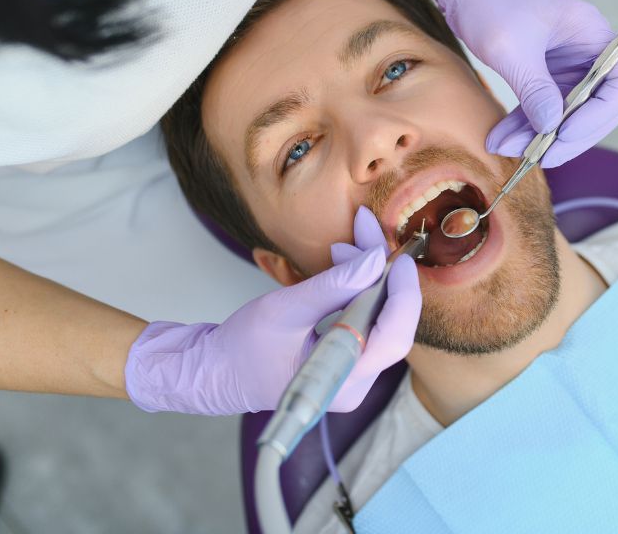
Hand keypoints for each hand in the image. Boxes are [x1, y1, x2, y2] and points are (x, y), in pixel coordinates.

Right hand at [125, 207, 420, 414]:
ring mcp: (352, 376)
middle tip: (365, 232)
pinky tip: (347, 265)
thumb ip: (333, 286)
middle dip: (381, 275)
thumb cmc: (241, 346)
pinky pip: (367, 321)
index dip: (403, 295)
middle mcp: (354, 385)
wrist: (214, 371)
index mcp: (342, 381)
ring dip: (369, 278)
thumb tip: (374, 260)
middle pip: (391, 325)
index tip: (397, 257)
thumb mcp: (285, 309)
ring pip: (380, 320)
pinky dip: (360, 290)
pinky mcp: (346, 362)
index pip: (393, 338)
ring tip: (343, 246)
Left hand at [407, 0, 617, 167]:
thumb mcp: (510, 48)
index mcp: (592, 33)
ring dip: (541, 136)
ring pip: (570, 113)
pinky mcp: (547, 74)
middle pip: (602, 105)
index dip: (603, 112)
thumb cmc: (489, 1)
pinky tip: (500, 139)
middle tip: (541, 157)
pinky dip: (525, 125)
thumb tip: (552, 127)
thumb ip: (534, 88)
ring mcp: (569, 64)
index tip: (566, 131)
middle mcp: (588, 50)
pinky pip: (545, 108)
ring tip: (505, 149)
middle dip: (571, 135)